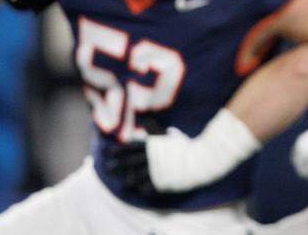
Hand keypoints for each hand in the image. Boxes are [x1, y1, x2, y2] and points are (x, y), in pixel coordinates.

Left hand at [104, 109, 258, 193]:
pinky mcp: (162, 182)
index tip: (107, 152)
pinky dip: (143, 188)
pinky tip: (139, 190)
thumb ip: (155, 129)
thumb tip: (145, 118)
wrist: (200, 159)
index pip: (131, 148)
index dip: (118, 150)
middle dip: (119, 164)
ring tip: (124, 181)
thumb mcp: (169, 134)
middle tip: (108, 167)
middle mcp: (152, 159)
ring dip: (130, 178)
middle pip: (131, 162)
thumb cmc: (184, 145)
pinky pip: (149, 186)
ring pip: (138, 175)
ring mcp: (156, 171)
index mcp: (152, 146)